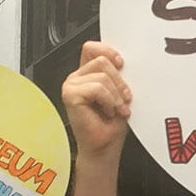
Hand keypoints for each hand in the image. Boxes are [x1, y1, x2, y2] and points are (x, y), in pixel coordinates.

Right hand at [62, 42, 131, 156]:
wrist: (105, 147)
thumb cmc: (111, 126)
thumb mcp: (120, 94)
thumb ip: (119, 75)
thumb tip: (126, 63)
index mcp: (88, 74)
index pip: (93, 48)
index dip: (108, 50)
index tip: (122, 64)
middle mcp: (77, 78)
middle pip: (102, 59)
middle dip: (119, 81)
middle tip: (124, 99)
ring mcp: (71, 85)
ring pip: (102, 75)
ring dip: (115, 95)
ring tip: (116, 109)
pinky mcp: (70, 95)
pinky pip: (97, 88)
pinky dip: (108, 101)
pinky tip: (108, 112)